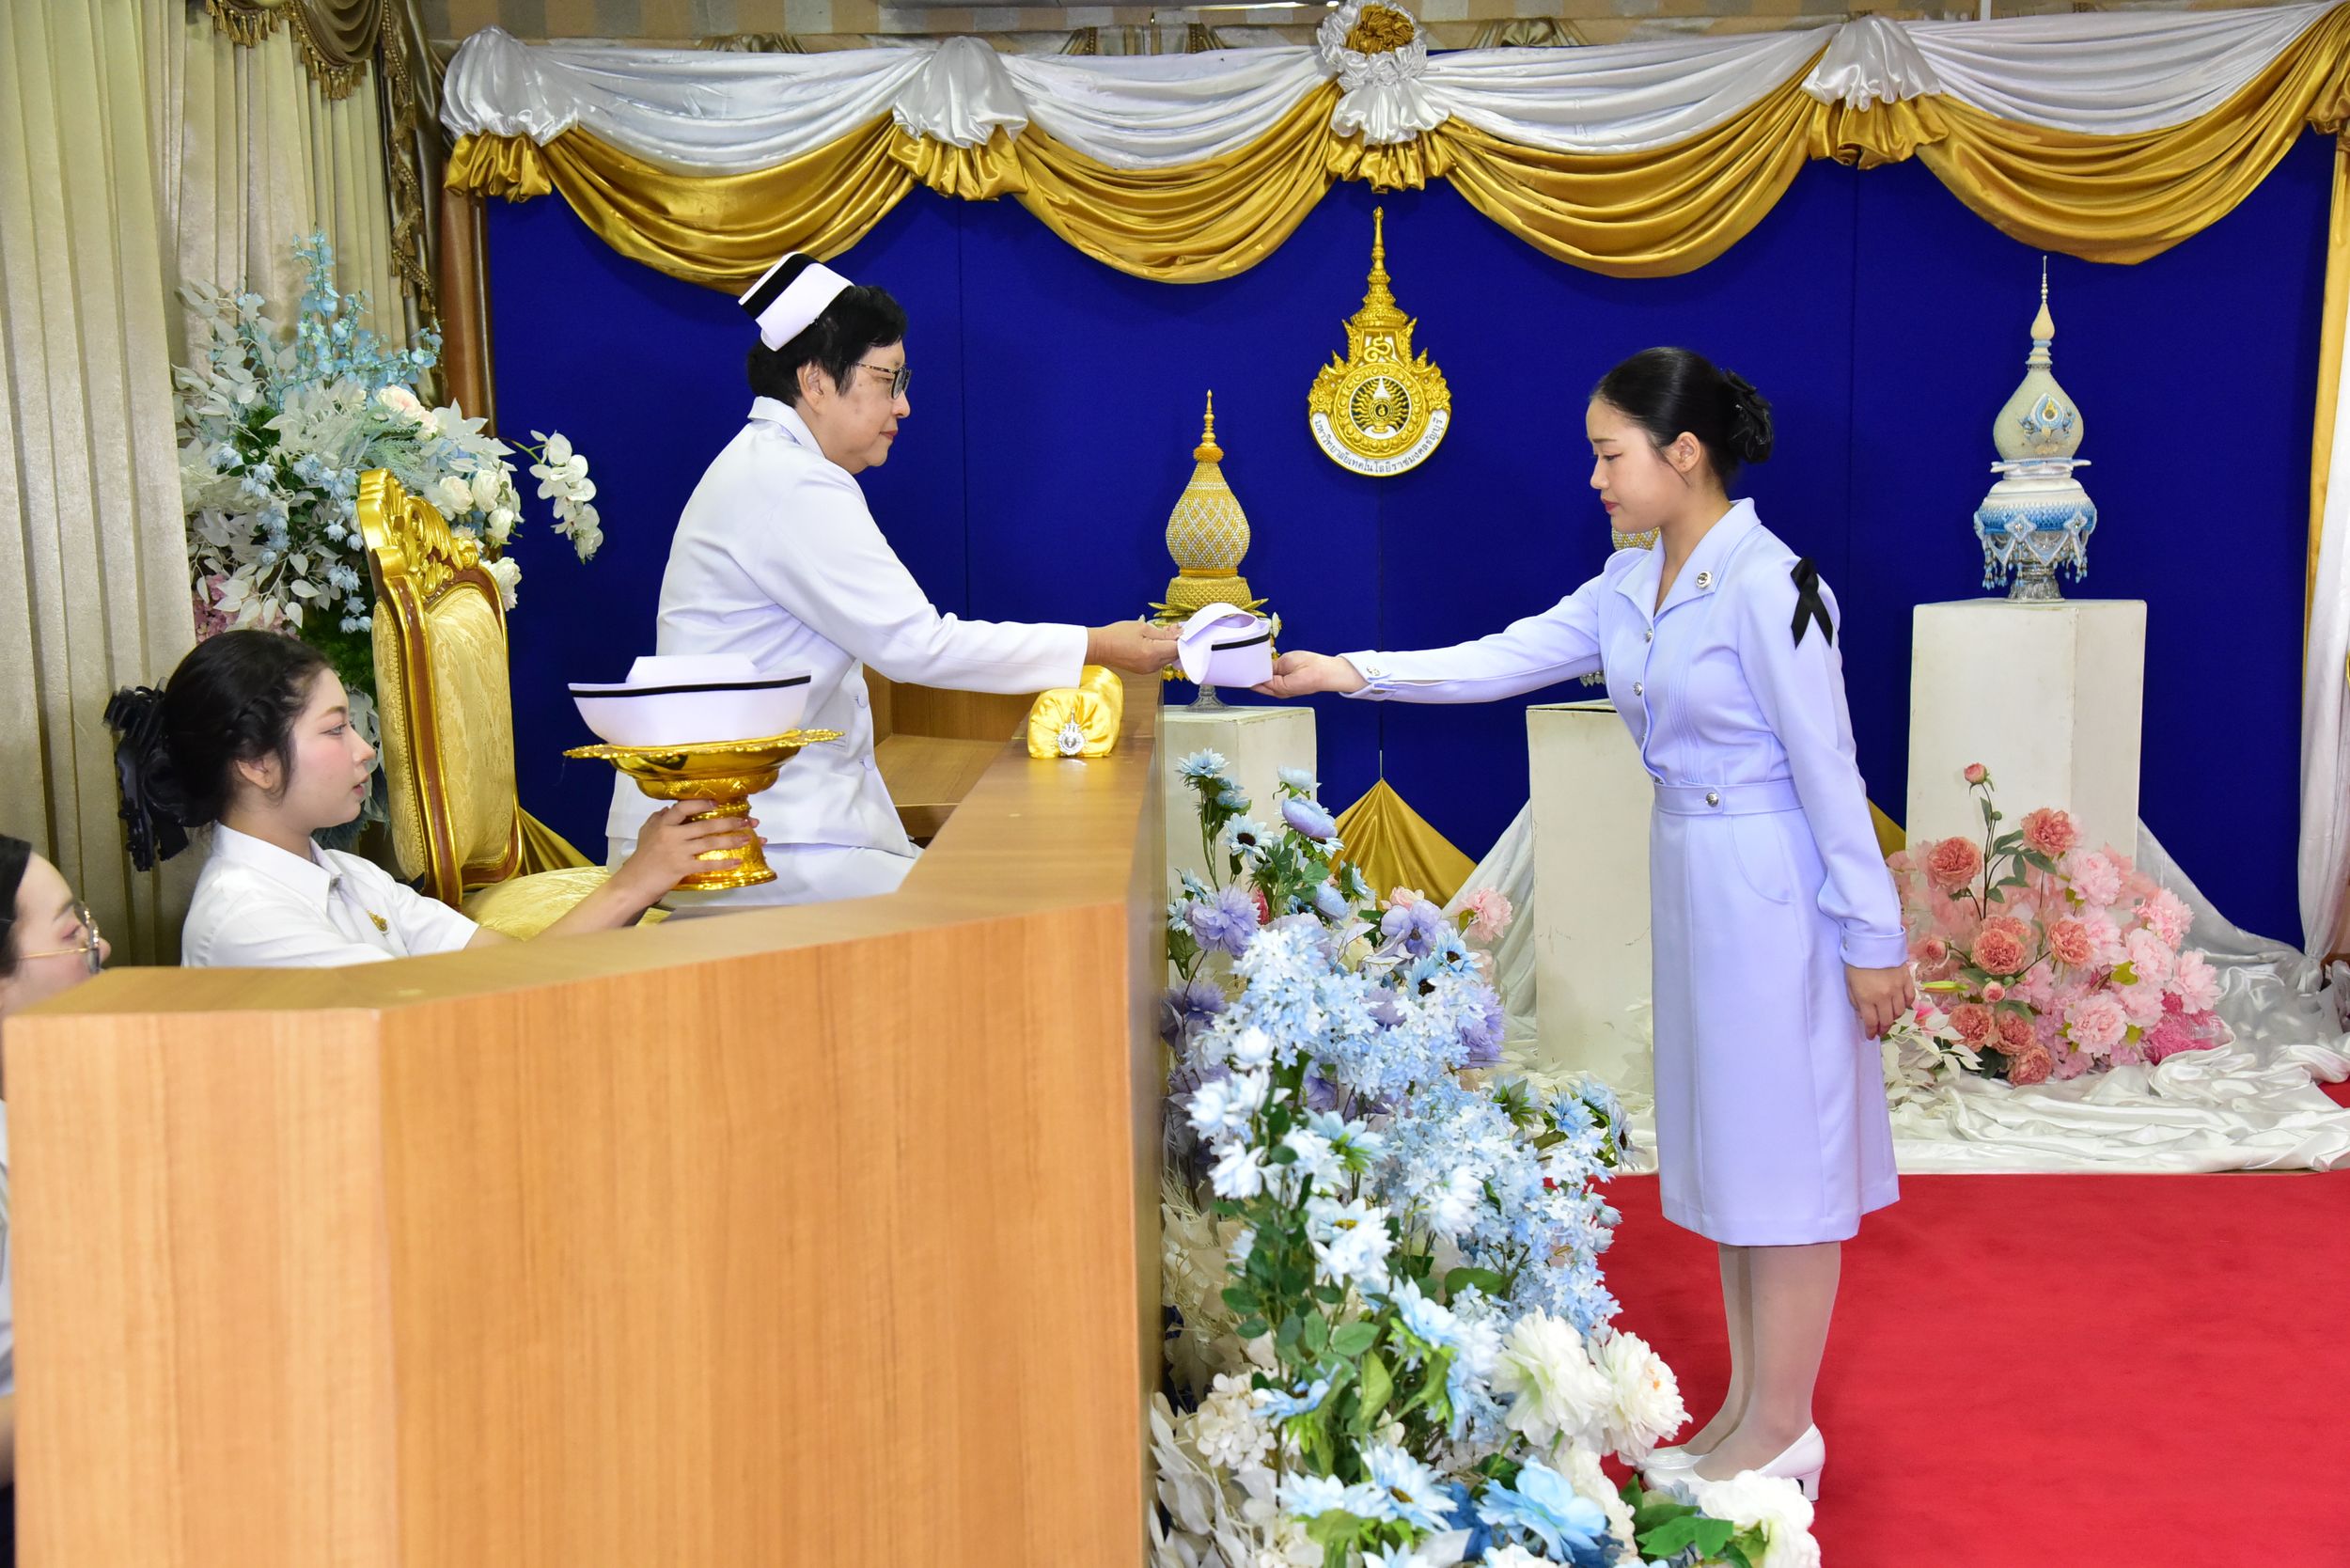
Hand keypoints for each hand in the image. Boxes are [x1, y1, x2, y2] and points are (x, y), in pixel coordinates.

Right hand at [616, 800, 756, 897]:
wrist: (634, 882)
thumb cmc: (642, 857)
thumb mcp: (646, 832)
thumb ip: (657, 819)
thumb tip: (668, 809)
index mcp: (663, 824)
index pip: (684, 807)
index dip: (701, 804)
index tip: (717, 803)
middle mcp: (672, 834)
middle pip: (705, 825)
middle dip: (729, 822)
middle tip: (749, 821)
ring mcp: (678, 851)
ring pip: (709, 842)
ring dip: (731, 840)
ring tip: (748, 838)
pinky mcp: (682, 868)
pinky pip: (707, 864)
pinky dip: (724, 863)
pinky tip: (737, 862)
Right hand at [1087, 619, 1180, 674]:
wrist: (1100, 647)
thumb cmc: (1118, 634)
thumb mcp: (1142, 628)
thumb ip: (1163, 633)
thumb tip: (1179, 634)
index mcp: (1153, 653)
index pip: (1177, 648)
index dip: (1181, 638)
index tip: (1179, 628)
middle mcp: (1153, 665)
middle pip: (1174, 655)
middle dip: (1176, 642)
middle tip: (1170, 628)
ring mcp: (1148, 670)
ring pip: (1167, 658)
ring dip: (1168, 646)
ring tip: (1161, 633)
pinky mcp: (1144, 670)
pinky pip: (1159, 661)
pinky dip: (1161, 652)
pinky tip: (1154, 642)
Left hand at [1254, 651, 1365, 699]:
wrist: (1328, 673)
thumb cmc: (1313, 668)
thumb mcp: (1287, 661)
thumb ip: (1272, 665)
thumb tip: (1261, 666)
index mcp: (1278, 687)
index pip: (1257, 681)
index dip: (1249, 673)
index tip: (1242, 666)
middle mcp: (1279, 693)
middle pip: (1259, 685)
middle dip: (1252, 676)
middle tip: (1245, 665)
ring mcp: (1283, 692)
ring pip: (1265, 685)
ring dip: (1260, 676)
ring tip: (1254, 665)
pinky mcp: (1288, 688)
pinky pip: (1273, 683)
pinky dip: (1268, 676)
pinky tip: (1266, 669)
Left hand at [1846, 963, 1915, 1040]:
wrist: (1872, 941)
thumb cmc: (1856, 962)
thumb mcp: (1849, 983)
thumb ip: (1856, 1001)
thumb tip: (1863, 1014)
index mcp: (1867, 998)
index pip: (1872, 1022)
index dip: (1871, 1032)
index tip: (1870, 1036)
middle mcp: (1884, 997)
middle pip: (1887, 1020)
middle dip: (1883, 1028)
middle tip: (1880, 1031)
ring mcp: (1897, 989)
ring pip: (1900, 1011)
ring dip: (1894, 1017)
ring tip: (1889, 1017)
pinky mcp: (1907, 980)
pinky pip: (1910, 998)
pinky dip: (1906, 1004)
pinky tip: (1901, 1005)